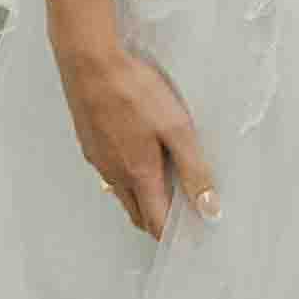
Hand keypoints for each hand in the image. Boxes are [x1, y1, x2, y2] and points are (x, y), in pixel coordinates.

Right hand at [62, 32, 216, 236]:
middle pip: (137, 214)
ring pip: (121, 194)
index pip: (155, 223)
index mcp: (138, 175)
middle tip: (180, 213)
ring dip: (141, 199)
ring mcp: (97, 160)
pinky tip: (137, 155)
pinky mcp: (89, 143)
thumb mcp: (176, 128)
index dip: (173, 234)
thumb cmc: (133, 91)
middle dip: (158, 221)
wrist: (90, 63)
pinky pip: (109, 172)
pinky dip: (126, 177)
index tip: (190, 234)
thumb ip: (194, 169)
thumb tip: (209, 208)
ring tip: (164, 184)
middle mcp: (114, 174)